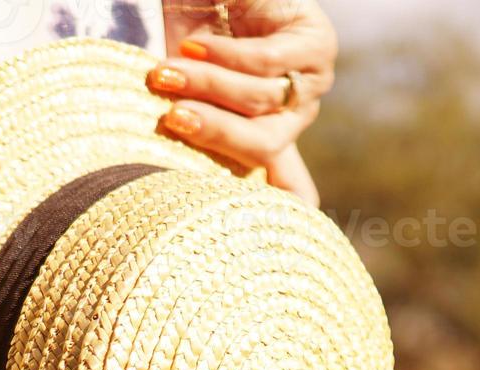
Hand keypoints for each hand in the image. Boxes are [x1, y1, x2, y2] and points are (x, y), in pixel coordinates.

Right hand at [151, 1, 335, 206]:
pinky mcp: (315, 42)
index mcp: (270, 137)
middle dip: (213, 132)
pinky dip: (227, 58)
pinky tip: (198, 46)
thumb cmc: (191, 37)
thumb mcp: (192, 99)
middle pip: (262, 145)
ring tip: (165, 71)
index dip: (287, 204)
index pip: (291, 187)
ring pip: (260, 100)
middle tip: (170, 118)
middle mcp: (295, 115)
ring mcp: (311, 79)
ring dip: (206, 85)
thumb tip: (244, 203)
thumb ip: (218, 145)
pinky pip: (268, 63)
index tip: (287, 222)